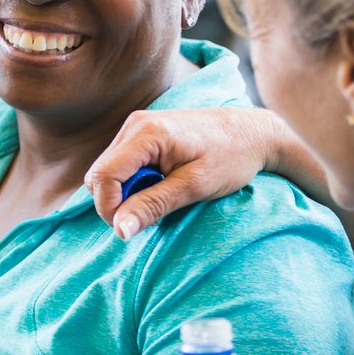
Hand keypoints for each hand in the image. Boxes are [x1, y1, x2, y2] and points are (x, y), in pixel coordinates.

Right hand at [84, 108, 283, 239]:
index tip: (133, 228)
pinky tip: (160, 185)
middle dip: (117, 202)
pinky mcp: (142, 133)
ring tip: (161, 196)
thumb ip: (153, 206)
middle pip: (100, 175)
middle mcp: (135, 124)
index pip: (104, 177)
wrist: (254, 134)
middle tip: (152, 212)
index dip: (110, 209)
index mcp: (147, 133)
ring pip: (108, 171)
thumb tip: (120, 230)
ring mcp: (137, 126)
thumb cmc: (231, 157)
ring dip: (126, 193)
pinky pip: (121, 165)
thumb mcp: (194, 187)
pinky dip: (134, 183)